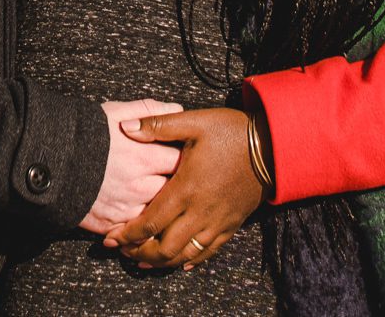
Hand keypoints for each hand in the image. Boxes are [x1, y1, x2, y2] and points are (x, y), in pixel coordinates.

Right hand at [77, 99, 182, 233]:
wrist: (47, 159)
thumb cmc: (82, 132)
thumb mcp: (116, 112)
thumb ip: (150, 111)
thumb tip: (178, 110)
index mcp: (144, 157)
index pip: (183, 162)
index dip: (188, 160)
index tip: (189, 157)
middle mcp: (139, 187)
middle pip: (175, 193)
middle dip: (179, 187)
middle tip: (179, 180)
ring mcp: (126, 209)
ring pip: (159, 215)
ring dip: (162, 208)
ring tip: (162, 199)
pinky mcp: (111, 225)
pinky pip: (137, 231)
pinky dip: (143, 225)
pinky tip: (142, 217)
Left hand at [107, 107, 266, 269]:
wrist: (273, 146)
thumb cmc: (232, 132)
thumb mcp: (194, 121)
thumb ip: (158, 126)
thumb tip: (125, 128)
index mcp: (187, 188)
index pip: (151, 221)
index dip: (128, 235)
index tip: (111, 239)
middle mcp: (201, 211)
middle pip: (165, 247)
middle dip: (140, 253)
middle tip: (123, 252)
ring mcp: (217, 221)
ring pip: (185, 255)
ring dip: (161, 262)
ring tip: (142, 261)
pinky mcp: (231, 225)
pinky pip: (208, 252)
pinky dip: (190, 260)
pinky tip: (179, 262)